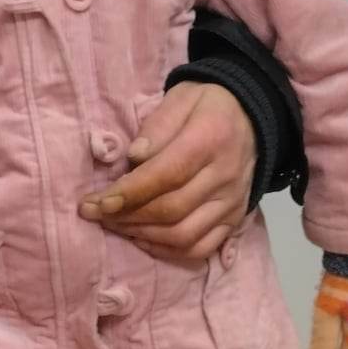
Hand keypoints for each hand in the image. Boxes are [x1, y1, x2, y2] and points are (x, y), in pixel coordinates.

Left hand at [77, 82, 254, 260]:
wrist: (252, 116)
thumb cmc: (207, 103)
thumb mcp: (180, 98)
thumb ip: (157, 126)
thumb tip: (133, 158)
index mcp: (210, 139)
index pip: (166, 174)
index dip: (129, 192)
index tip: (97, 202)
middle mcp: (224, 177)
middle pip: (172, 210)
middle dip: (126, 216)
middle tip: (94, 214)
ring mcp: (232, 202)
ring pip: (184, 235)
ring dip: (142, 235)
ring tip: (114, 225)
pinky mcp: (234, 219)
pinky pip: (200, 248)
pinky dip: (168, 250)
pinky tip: (143, 239)